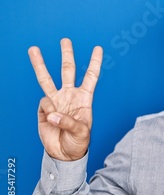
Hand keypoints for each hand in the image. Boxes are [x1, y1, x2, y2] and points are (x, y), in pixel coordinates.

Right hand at [28, 38, 102, 160]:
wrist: (63, 154)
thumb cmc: (78, 142)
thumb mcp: (82, 133)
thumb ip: (69, 122)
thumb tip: (52, 113)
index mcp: (84, 98)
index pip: (91, 77)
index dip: (94, 63)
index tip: (98, 48)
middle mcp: (69, 96)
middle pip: (67, 71)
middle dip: (66, 55)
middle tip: (65, 40)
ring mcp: (55, 101)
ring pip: (47, 79)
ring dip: (40, 64)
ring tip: (33, 49)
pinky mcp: (43, 109)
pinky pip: (44, 104)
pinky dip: (47, 111)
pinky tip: (51, 120)